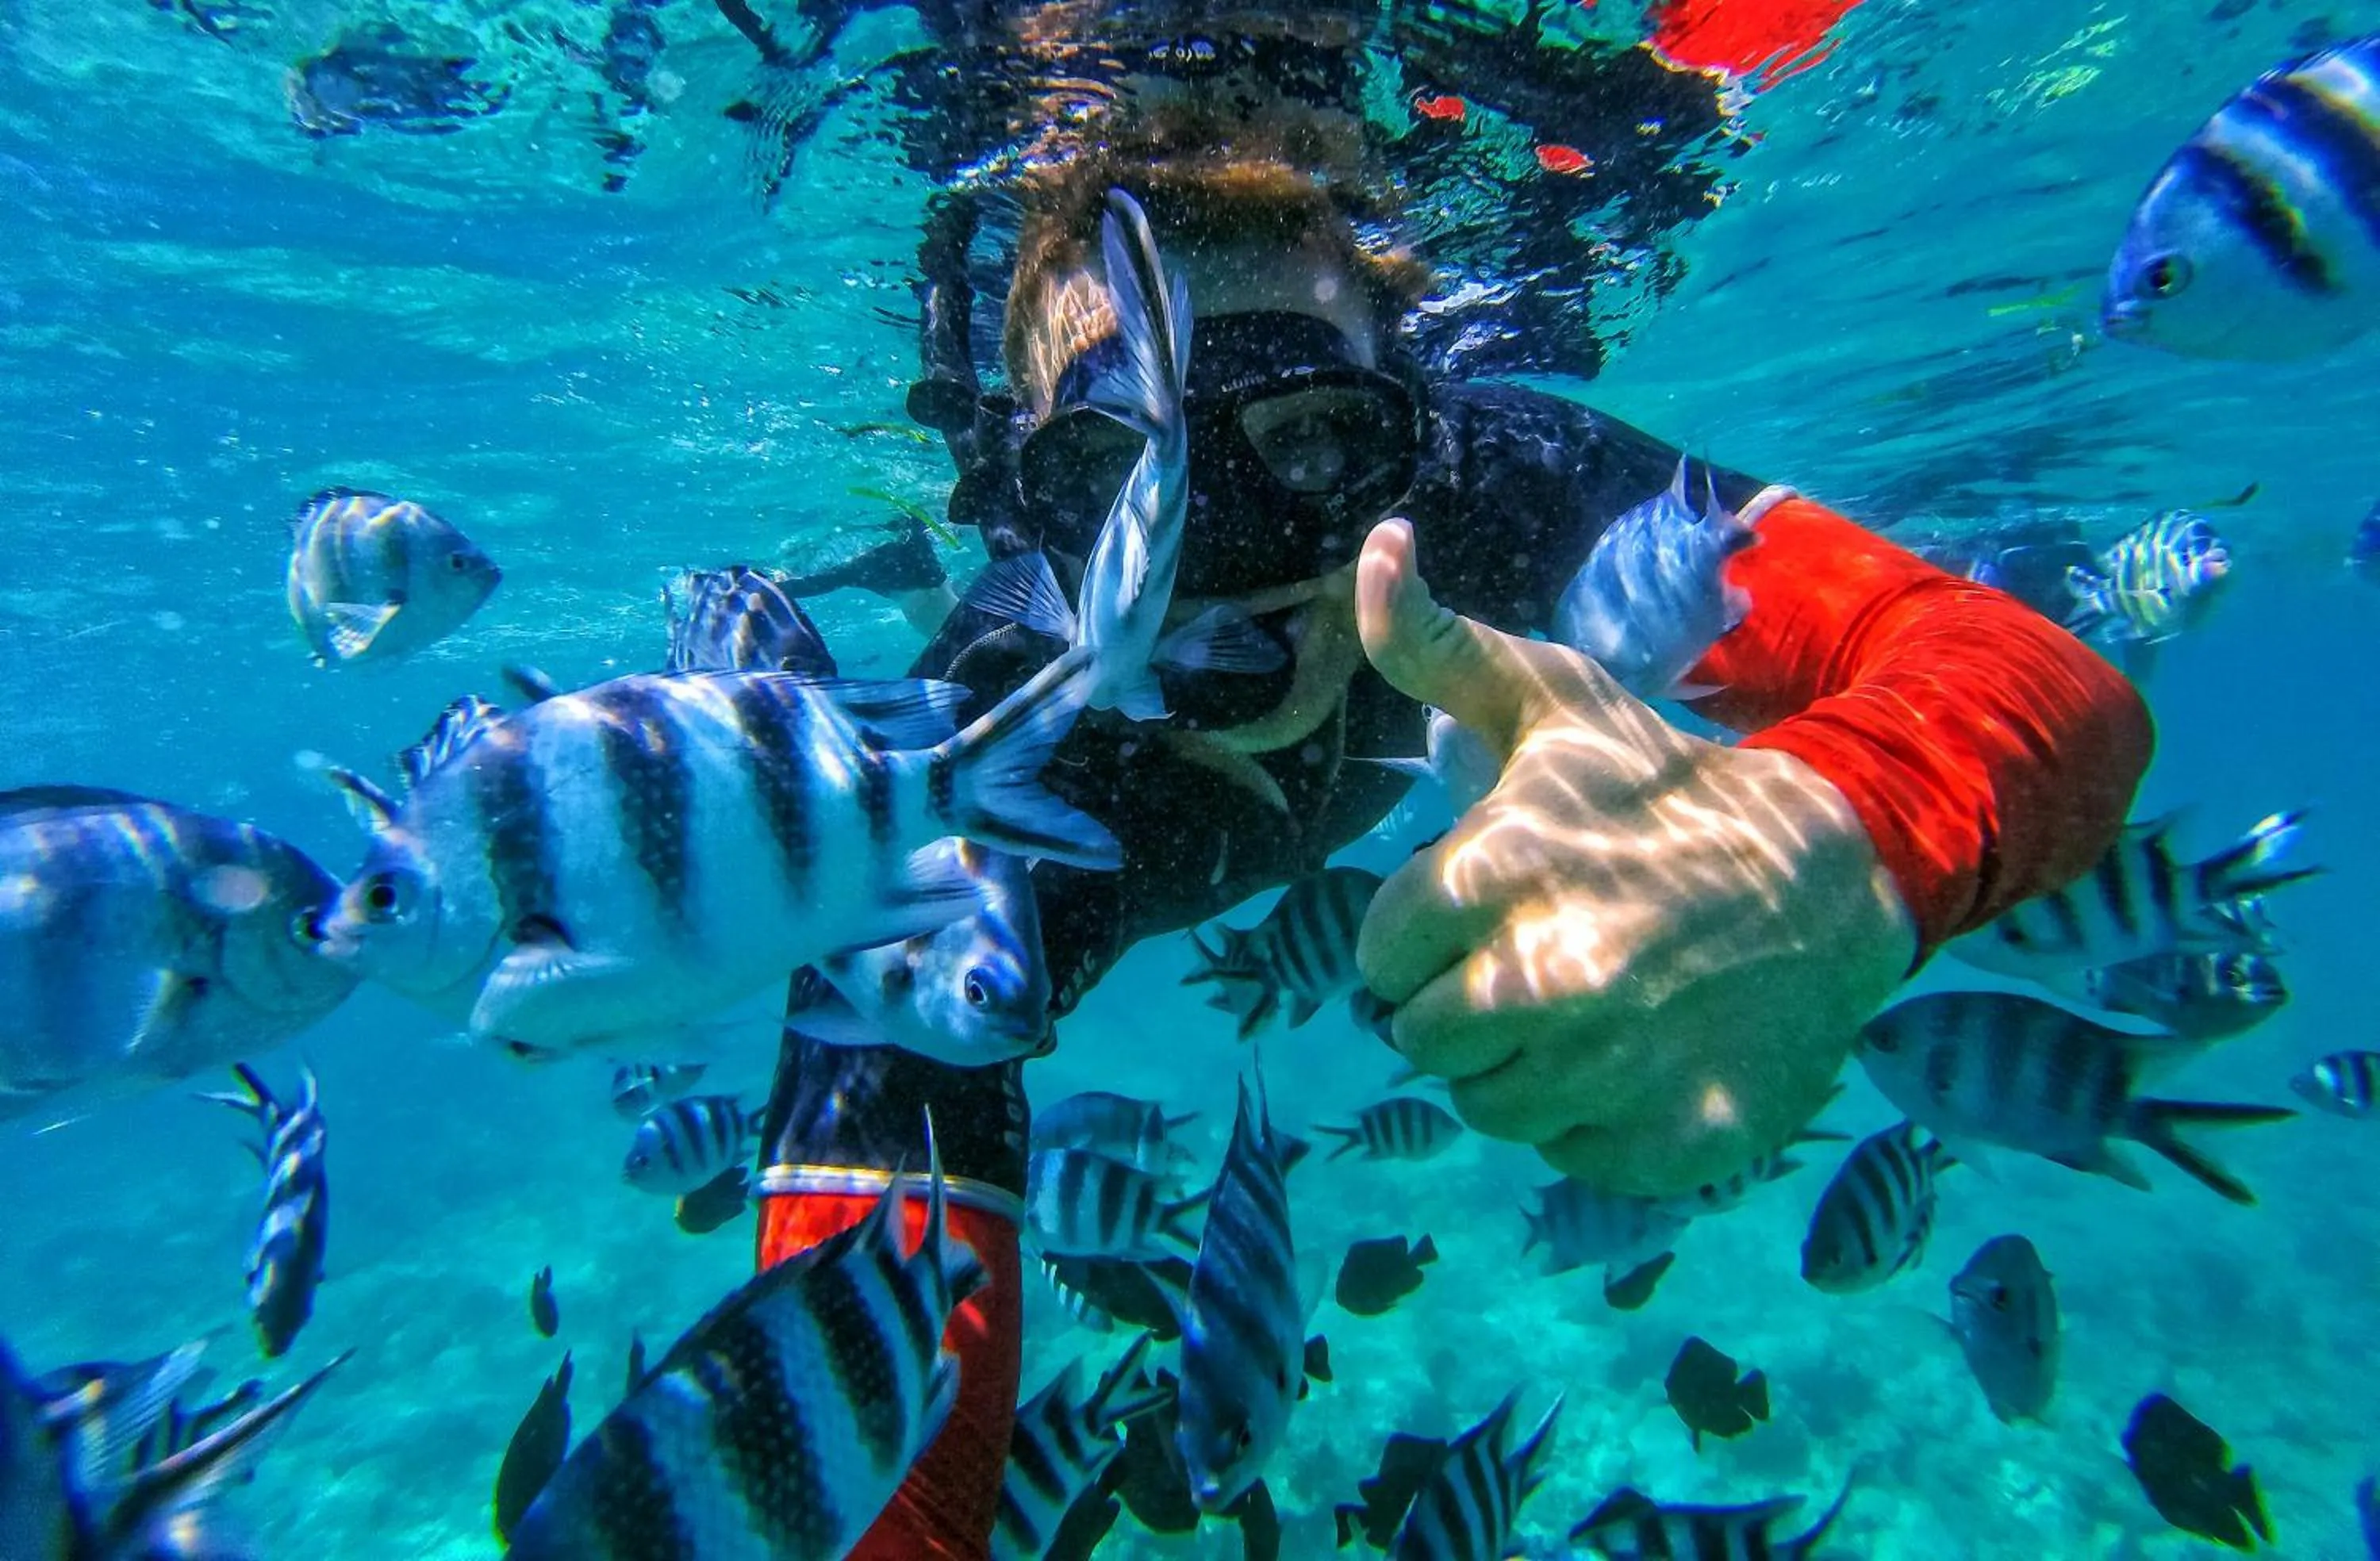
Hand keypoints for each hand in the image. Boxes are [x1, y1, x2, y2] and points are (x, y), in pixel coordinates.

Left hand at [1352, 519, 1915, 1197]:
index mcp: (1499, 874)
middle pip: (1418, 1038)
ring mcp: (1612, 1072)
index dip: (1423, 930)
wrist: (1834, 876)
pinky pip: (1568, 1152)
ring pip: (1485, 1104)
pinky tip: (1640, 1052)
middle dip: (1459, 998)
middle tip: (1533, 955)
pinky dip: (1592, 1117)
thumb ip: (1439, 645)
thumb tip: (1381, 545)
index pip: (1379, 953)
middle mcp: (1547, 980)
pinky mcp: (1667, 1143)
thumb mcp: (1553, 701)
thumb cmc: (1664, 786)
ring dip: (1518, 1062)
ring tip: (1587, 1000)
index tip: (1484, 903)